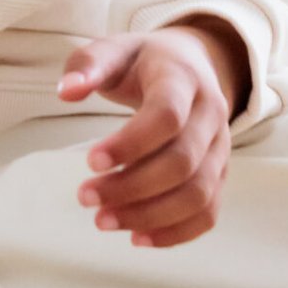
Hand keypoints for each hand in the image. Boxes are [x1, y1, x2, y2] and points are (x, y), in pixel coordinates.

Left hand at [57, 29, 233, 248]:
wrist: (192, 64)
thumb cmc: (143, 62)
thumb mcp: (114, 49)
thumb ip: (88, 64)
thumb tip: (67, 90)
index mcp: (183, 78)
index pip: (166, 116)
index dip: (130, 144)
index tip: (89, 161)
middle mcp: (210, 114)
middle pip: (182, 162)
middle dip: (131, 187)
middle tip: (85, 197)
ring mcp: (221, 147)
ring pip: (198, 193)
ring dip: (150, 215)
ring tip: (103, 221)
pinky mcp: (220, 173)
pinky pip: (208, 212)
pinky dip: (176, 232)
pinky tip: (137, 238)